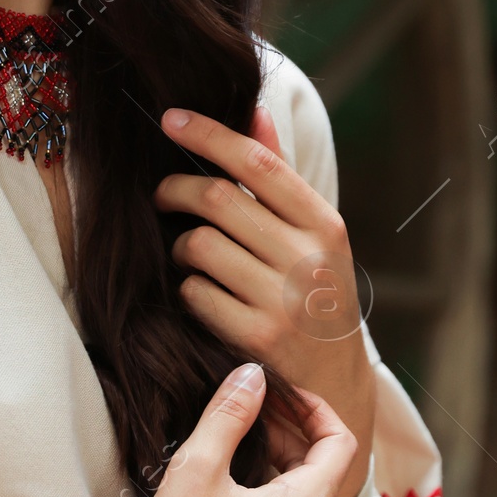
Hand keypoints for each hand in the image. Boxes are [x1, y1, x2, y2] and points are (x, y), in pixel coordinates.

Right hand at [22, 363, 356, 496]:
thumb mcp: (199, 468)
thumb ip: (229, 414)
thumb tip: (252, 375)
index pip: (340, 442)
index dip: (316, 408)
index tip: (281, 392)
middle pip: (319, 472)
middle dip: (290, 434)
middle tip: (250, 413)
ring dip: (276, 469)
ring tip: (233, 451)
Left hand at [155, 103, 376, 469]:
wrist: (335, 385)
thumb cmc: (315, 295)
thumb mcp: (313, 237)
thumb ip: (280, 177)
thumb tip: (253, 111)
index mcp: (324, 224)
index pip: (257, 162)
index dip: (208, 134)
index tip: (170, 118)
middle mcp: (309, 258)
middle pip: (216, 199)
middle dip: (174, 190)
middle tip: (161, 195)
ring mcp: (283, 301)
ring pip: (197, 246)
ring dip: (180, 246)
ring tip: (189, 254)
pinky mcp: (256, 339)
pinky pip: (193, 293)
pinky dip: (187, 289)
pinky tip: (200, 294)